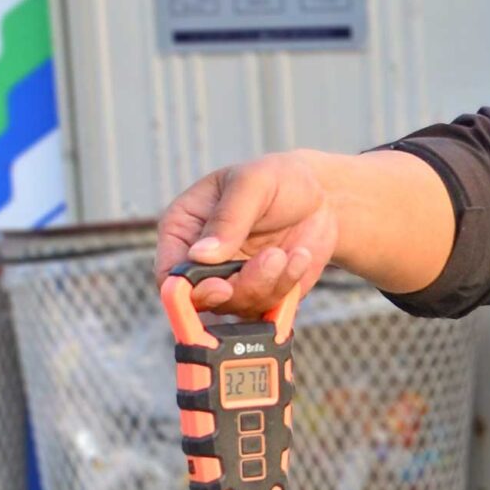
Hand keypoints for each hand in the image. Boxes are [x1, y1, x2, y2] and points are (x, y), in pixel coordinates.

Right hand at [156, 150, 339, 316]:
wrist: (321, 196)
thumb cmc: (279, 179)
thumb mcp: (252, 184)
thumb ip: (228, 219)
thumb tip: (200, 256)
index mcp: (184, 230)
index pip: (168, 274)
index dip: (187, 291)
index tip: (221, 287)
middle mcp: (202, 261)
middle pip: (203, 300)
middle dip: (241, 287)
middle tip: (273, 259)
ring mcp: (232, 280)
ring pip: (238, 307)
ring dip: (269, 284)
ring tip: (287, 252)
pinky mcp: (261, 294)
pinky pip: (267, 310)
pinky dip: (286, 288)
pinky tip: (300, 257)